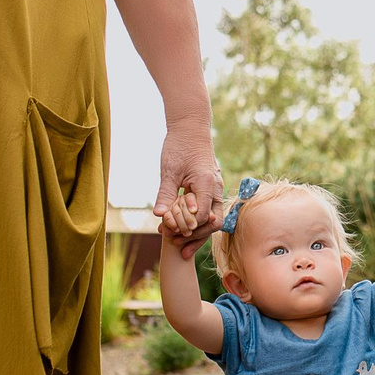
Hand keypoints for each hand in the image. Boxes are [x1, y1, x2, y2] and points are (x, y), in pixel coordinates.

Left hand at [155, 119, 221, 252]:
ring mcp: (215, 189)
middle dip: (195, 237)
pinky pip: (208, 211)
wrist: (190, 128)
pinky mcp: (210, 190)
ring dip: (197, 234)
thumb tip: (159, 216)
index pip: (202, 216)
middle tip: (175, 244)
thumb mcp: (169, 170)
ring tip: (179, 246)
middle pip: (213, 223)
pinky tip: (184, 231)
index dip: (187, 228)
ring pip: (212, 219)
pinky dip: (197, 223)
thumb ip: (166, 193)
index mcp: (207, 184)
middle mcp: (215, 189)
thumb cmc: (179, 146)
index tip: (169, 232)